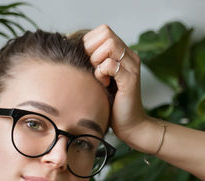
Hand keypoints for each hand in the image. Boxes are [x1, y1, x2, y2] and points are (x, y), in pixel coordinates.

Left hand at [81, 25, 157, 151]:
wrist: (129, 126)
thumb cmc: (111, 105)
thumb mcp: (99, 79)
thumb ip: (93, 63)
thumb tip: (72, 51)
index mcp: (123, 54)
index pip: (103, 31)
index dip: (90, 43)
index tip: (88, 63)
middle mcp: (130, 56)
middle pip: (106, 33)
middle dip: (92, 50)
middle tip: (93, 69)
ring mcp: (132, 66)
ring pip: (109, 44)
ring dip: (97, 60)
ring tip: (99, 77)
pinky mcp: (131, 79)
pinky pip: (111, 64)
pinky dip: (101, 73)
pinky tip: (104, 85)